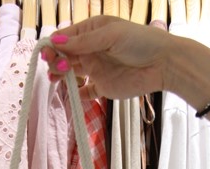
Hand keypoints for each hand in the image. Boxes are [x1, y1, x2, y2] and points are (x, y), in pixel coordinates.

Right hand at [40, 16, 170, 99]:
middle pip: (65, 56)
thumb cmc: (140, 42)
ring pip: (71, 74)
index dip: (53, 45)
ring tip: (57, 79)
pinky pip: (86, 93)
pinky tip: (72, 95)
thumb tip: (56, 42)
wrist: (162, 64)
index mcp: (92, 31)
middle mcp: (91, 50)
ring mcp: (96, 69)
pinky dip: (77, 95)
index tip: (47, 54)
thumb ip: (84, 42)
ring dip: (61, 76)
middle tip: (56, 69)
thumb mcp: (110, 36)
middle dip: (55, 61)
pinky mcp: (103, 88)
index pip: (65, 38)